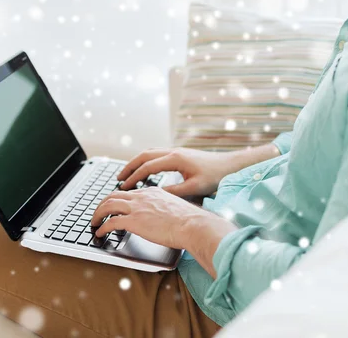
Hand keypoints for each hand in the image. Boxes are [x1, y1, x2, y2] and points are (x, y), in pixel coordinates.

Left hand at [90, 186, 218, 249]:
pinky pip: (111, 222)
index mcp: (152, 192)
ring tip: (94, 222)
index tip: (114, 206)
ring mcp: (137, 208)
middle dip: (102, 204)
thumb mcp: (175, 208)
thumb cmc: (189, 221)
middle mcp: (142, 197)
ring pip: (108, 206)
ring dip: (97, 214)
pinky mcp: (134, 221)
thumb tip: (162, 217)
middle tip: (98, 212)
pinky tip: (100, 233)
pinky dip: (102, 227)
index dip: (118, 200)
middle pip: (113, 195)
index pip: (129, 193)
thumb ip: (164, 209)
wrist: (192, 224)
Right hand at [117, 148, 246, 197]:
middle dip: (129, 166)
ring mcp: (176, 151)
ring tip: (127, 174)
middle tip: (118, 178)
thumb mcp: (194, 188)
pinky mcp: (180, 154)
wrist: (230, 166)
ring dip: (137, 162)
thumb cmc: (215, 177)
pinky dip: (146, 161)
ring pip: (150, 153)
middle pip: (144, 156)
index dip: (133, 177)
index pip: (147, 167)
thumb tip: (154, 195)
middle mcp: (173, 152)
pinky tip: (145, 170)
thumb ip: (173, 191)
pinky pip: (157, 154)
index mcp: (175, 159)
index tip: (123, 187)